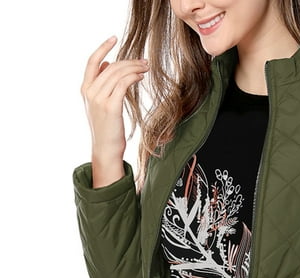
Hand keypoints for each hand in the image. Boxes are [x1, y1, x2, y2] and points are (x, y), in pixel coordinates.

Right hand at [80, 36, 148, 186]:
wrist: (106, 149)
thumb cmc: (107, 128)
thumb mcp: (101, 104)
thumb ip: (102, 84)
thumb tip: (109, 64)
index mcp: (85, 89)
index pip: (92, 62)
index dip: (103, 47)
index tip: (114, 38)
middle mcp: (90, 92)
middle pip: (111, 66)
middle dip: (129, 61)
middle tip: (144, 62)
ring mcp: (99, 99)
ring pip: (118, 74)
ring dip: (134, 68)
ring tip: (146, 68)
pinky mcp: (111, 107)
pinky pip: (123, 84)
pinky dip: (133, 77)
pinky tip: (141, 77)